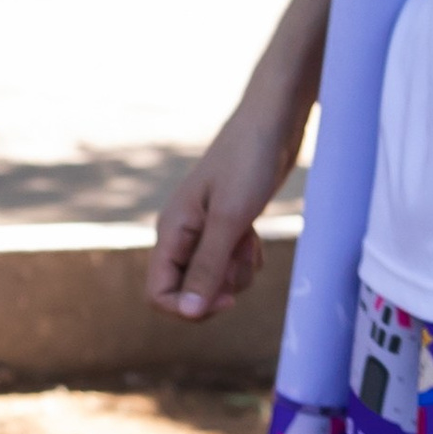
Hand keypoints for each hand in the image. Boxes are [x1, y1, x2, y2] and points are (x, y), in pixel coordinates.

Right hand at [147, 103, 297, 321]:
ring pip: (213, 280)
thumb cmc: (249, 161)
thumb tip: (189, 313)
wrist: (274, 121)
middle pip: (189, 291)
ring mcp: (203, 232)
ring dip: (237, 271)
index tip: (227, 297)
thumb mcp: (230, 219)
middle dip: (219, 286)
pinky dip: (245, 258)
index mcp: (171, 232)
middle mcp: (181, 236)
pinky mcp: (225, 227)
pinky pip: (230, 264)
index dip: (188, 307)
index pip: (158, 293)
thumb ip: (208, 267)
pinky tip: (254, 234)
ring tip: (250, 237)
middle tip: (242, 254)